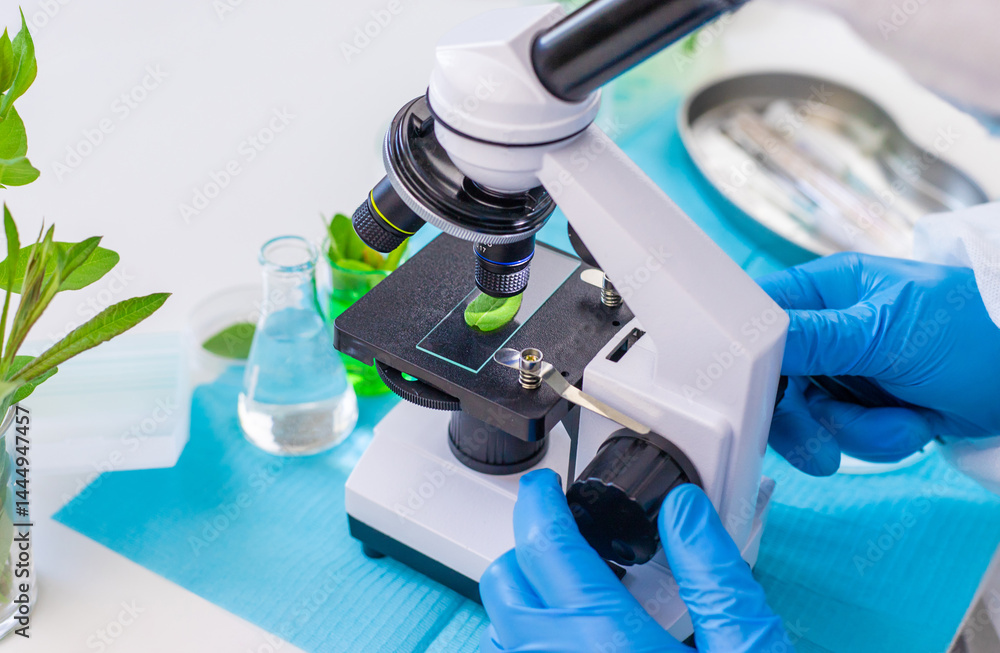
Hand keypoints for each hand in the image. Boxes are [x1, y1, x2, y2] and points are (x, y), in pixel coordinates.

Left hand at [480, 469, 787, 652]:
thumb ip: (716, 579)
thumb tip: (683, 512)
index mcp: (609, 645)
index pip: (546, 546)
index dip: (538, 503)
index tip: (543, 487)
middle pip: (505, 585)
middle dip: (529, 552)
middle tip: (566, 544)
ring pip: (499, 633)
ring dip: (525, 603)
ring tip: (572, 599)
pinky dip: (525, 648)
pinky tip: (572, 650)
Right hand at [758, 252, 999, 475]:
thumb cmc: (976, 332)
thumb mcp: (887, 332)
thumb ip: (814, 337)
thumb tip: (752, 336)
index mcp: (829, 290)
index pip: (763, 316)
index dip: (750, 355)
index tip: (748, 392)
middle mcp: (831, 328)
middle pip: (777, 379)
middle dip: (804, 419)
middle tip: (819, 447)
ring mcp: (849, 369)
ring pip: (810, 416)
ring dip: (856, 432)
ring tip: (905, 424)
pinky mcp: (868, 406)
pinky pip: (845, 435)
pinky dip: (879, 441)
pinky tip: (917, 425)